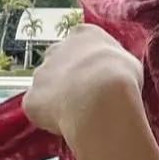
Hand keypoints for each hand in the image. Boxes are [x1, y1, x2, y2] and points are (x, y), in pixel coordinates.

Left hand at [24, 23, 142, 140]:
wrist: (101, 100)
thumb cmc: (121, 78)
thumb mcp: (128, 61)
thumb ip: (113, 63)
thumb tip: (114, 71)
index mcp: (82, 34)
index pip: (80, 44)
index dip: (88, 62)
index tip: (96, 77)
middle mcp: (56, 49)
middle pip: (57, 62)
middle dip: (66, 77)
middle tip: (83, 97)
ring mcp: (40, 74)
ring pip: (45, 86)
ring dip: (55, 98)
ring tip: (75, 115)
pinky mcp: (30, 99)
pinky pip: (38, 109)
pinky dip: (47, 118)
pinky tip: (65, 125)